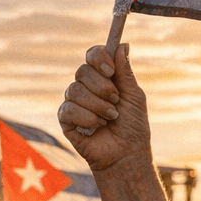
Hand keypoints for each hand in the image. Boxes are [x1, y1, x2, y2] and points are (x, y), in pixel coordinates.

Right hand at [57, 41, 150, 171]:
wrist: (126, 155)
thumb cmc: (133, 127)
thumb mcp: (134, 96)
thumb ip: (125, 72)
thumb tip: (123, 45)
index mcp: (103, 77)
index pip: (93, 55)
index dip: (99, 58)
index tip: (111, 70)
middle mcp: (86, 87)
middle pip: (82, 71)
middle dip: (102, 87)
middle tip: (115, 101)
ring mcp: (74, 102)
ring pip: (75, 90)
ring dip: (98, 105)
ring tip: (110, 118)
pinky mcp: (66, 119)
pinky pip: (69, 109)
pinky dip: (87, 118)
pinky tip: (96, 126)